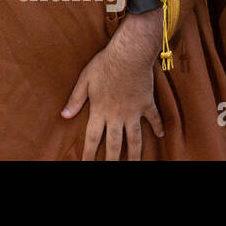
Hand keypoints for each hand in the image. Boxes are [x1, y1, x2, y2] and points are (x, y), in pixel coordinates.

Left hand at [61, 8, 164, 159]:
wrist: (129, 55)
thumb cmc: (104, 65)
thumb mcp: (85, 80)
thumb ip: (75, 99)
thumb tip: (64, 115)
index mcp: (100, 110)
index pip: (93, 138)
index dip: (89, 154)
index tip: (87, 165)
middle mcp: (117, 115)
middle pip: (115, 144)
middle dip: (112, 160)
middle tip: (111, 170)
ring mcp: (134, 112)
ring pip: (135, 139)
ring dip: (135, 154)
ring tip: (135, 164)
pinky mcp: (147, 103)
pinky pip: (154, 118)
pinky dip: (158, 127)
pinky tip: (161, 136)